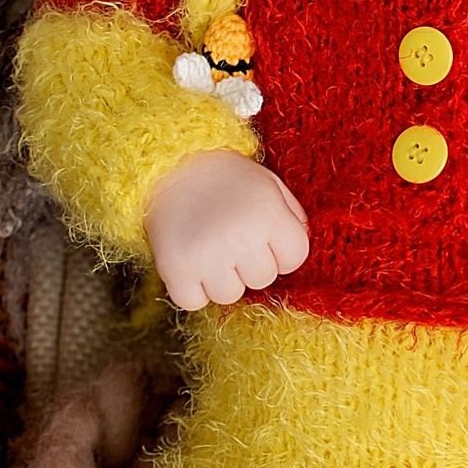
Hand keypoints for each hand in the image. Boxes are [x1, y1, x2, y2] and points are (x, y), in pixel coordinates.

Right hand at [144, 149, 310, 311]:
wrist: (172, 165)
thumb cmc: (228, 178)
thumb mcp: (270, 185)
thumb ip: (292, 218)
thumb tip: (295, 256)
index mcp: (269, 216)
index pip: (294, 259)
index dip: (281, 249)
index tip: (263, 235)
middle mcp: (240, 239)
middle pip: (262, 279)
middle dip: (251, 263)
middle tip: (232, 237)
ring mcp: (207, 257)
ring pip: (229, 295)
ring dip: (221, 278)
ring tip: (211, 248)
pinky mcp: (176, 270)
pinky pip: (193, 302)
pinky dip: (191, 288)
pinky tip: (191, 261)